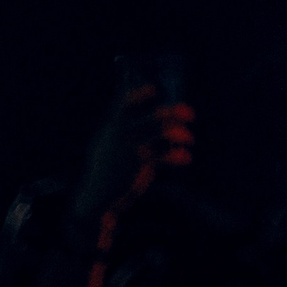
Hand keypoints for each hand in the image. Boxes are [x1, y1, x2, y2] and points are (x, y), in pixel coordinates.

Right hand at [72, 82, 194, 226]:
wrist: (96, 197)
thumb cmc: (108, 168)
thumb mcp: (110, 146)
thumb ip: (126, 131)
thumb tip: (151, 119)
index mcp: (113, 126)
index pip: (125, 103)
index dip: (140, 94)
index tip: (154, 89)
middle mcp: (120, 133)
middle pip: (152, 117)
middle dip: (172, 113)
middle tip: (190, 114)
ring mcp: (128, 148)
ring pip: (160, 134)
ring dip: (178, 134)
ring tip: (189, 139)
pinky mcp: (136, 164)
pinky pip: (161, 154)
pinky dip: (176, 155)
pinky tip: (186, 158)